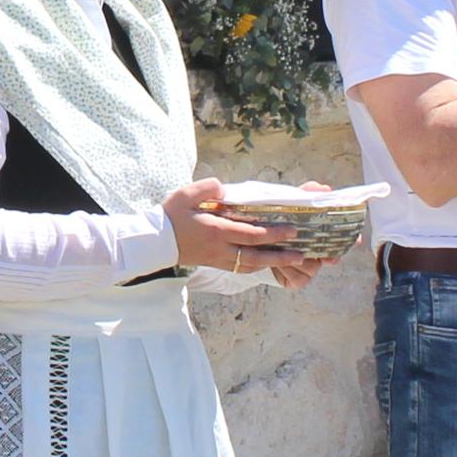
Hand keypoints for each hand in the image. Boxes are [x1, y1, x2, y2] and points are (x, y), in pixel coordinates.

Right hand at [164, 177, 314, 284]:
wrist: (155, 242)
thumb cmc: (171, 216)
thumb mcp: (186, 194)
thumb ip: (207, 189)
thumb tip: (225, 190)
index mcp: (216, 230)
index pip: (251, 234)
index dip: (274, 234)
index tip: (292, 231)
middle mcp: (220, 248)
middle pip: (256, 255)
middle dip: (281, 255)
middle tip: (302, 254)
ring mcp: (218, 259)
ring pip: (251, 265)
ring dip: (273, 264)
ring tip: (292, 261)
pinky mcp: (215, 264)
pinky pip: (241, 268)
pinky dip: (257, 267)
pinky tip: (267, 263)